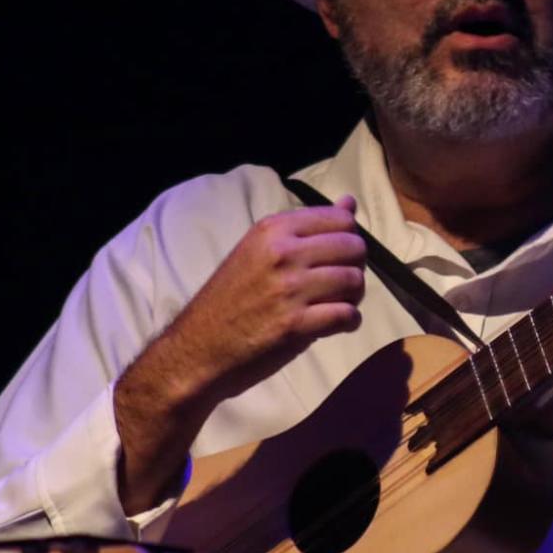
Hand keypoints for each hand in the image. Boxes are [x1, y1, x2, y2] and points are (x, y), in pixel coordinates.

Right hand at [113, 196, 366, 509]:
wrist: (197, 349)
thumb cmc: (230, 299)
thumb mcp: (260, 251)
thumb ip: (306, 230)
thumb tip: (350, 202)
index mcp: (273, 228)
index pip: (340, 219)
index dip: (348, 239)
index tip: (335, 258)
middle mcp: (282, 252)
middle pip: (353, 247)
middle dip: (355, 267)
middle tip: (339, 285)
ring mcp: (289, 288)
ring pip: (354, 280)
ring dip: (353, 296)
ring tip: (336, 305)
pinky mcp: (294, 324)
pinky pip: (346, 315)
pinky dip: (349, 322)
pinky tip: (335, 324)